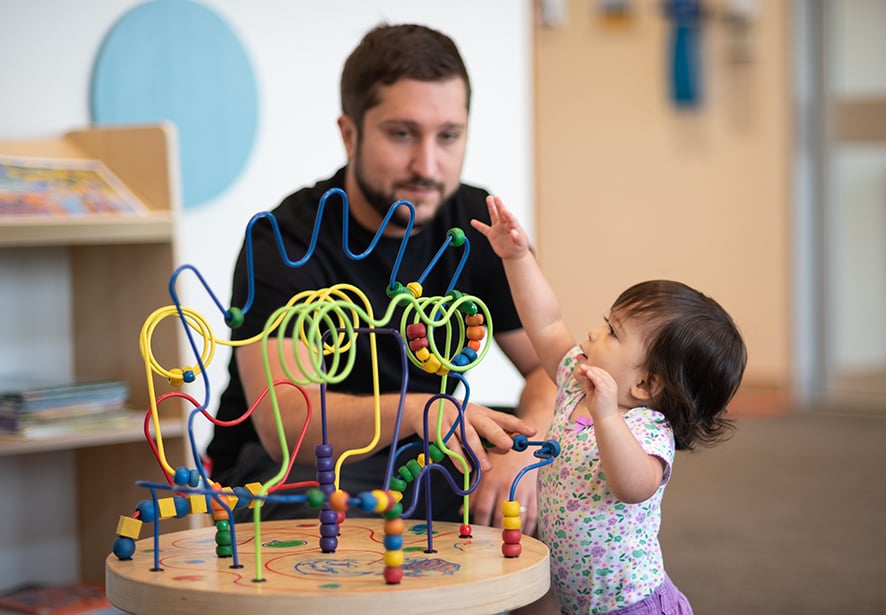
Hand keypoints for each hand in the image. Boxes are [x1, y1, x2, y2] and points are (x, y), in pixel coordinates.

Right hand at [405, 399, 536, 473]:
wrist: (423, 408)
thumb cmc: (456, 419)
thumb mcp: (474, 422)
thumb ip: (489, 434)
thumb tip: (509, 447)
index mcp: (482, 412)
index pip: (503, 419)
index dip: (518, 425)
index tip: (532, 432)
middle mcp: (470, 414)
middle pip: (486, 425)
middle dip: (497, 436)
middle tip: (508, 446)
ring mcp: (454, 421)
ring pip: (469, 437)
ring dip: (478, 453)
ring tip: (487, 468)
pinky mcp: (440, 430)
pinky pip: (451, 446)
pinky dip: (459, 459)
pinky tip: (466, 469)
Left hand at [469, 450, 538, 535]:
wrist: (524, 443)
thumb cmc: (500, 456)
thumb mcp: (484, 470)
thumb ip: (474, 492)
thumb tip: (462, 512)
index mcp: (491, 481)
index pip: (483, 509)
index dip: (480, 524)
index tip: (477, 533)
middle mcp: (506, 487)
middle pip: (498, 517)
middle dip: (494, 532)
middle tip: (491, 541)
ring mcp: (522, 490)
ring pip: (516, 519)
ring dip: (511, 533)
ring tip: (506, 540)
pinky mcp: (534, 492)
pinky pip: (532, 516)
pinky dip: (528, 528)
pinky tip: (522, 534)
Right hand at [470, 195, 529, 259]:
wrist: (513, 254)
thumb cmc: (519, 247)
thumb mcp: (520, 243)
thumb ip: (517, 238)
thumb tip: (514, 232)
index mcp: (514, 225)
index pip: (511, 218)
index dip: (508, 214)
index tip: (504, 210)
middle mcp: (505, 224)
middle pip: (502, 213)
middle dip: (499, 205)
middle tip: (496, 197)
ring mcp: (498, 228)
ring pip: (494, 216)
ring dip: (491, 207)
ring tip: (489, 198)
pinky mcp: (492, 234)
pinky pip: (484, 229)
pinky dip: (478, 225)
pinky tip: (473, 222)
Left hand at [573, 363, 619, 420]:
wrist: (605, 419)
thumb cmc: (598, 408)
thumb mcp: (592, 393)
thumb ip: (589, 384)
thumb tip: (585, 374)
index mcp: (609, 384)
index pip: (600, 373)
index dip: (590, 369)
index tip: (580, 369)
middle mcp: (611, 384)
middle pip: (600, 372)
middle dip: (589, 368)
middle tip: (579, 368)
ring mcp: (610, 388)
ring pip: (600, 375)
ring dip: (590, 370)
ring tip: (581, 368)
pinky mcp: (606, 392)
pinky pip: (600, 381)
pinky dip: (593, 376)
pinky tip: (587, 373)